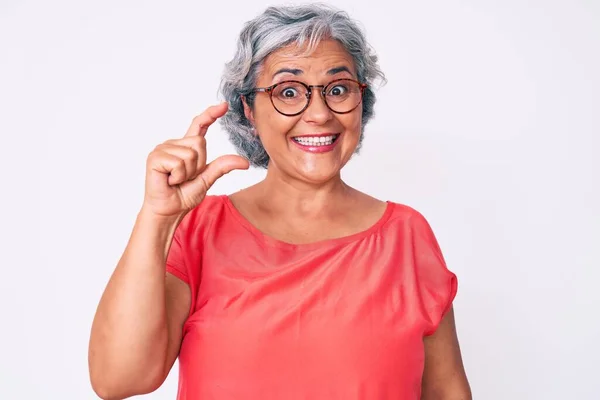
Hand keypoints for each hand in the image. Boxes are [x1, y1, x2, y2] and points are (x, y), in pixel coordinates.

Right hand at [142, 102, 249, 217]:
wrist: (169, 211)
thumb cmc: (184, 196)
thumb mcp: (208, 179)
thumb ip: (222, 167)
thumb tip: (244, 162)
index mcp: (186, 147)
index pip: (200, 125)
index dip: (211, 114)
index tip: (224, 105)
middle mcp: (174, 144)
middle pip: (199, 143)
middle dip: (198, 165)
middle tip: (185, 177)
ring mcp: (163, 149)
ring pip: (190, 154)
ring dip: (187, 173)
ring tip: (176, 180)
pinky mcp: (155, 157)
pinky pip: (178, 162)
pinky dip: (178, 176)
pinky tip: (169, 180)